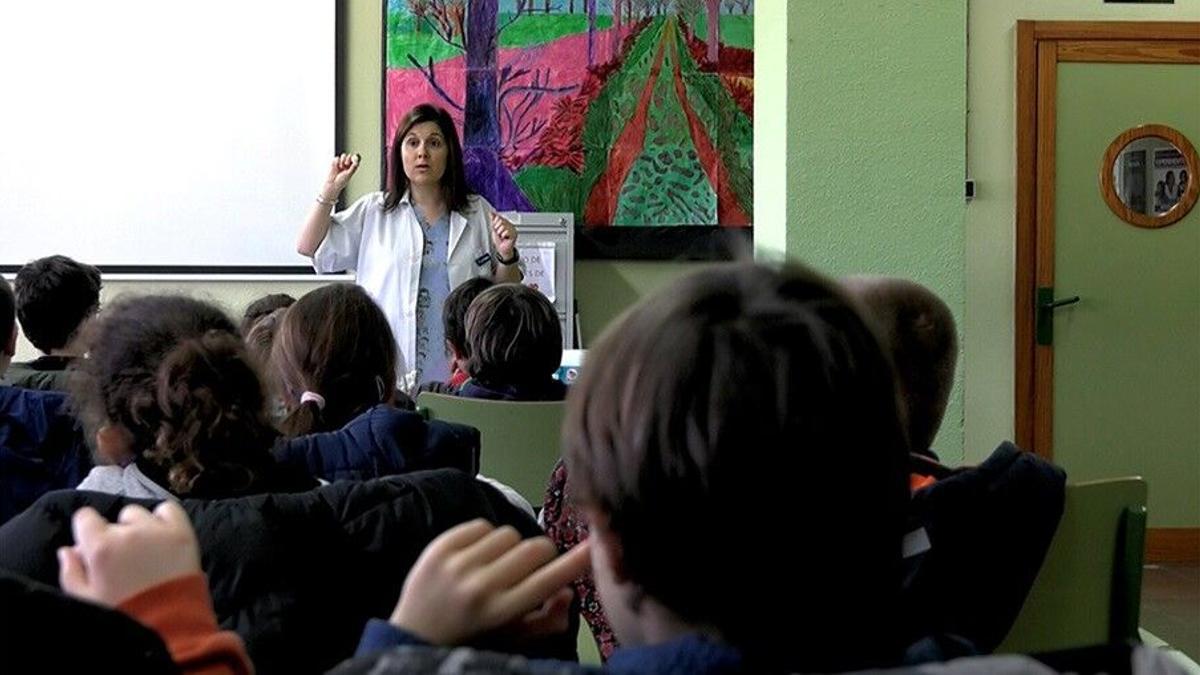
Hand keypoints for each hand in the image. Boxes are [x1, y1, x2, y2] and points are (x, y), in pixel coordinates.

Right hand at [58, 502, 201, 607]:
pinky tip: (162, 538)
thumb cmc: (124, 616)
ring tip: (144, 553)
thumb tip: (68, 550)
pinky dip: (164, 519)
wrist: (169, 627)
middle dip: (115, 536)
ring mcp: (158, 531)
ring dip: (139, 528)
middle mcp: (129, 533)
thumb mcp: (86, 601)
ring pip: (140, 515)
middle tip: (122, 561)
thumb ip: (72, 572)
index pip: (85, 517)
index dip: (87, 532)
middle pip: (115, 520)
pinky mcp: (183, 533)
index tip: (92, 547)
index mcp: (101, 547)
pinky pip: (169, 510)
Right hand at [323, 152, 360, 198]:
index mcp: (351, 168)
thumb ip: (353, 167)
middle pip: (349, 157)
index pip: (355, 160)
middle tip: (346, 164)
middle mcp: (346, 165)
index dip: (355, 158)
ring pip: (343, 156)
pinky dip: (337, 162)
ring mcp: (340, 163)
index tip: (355, 156)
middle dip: (348, 159)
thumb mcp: (349, 174)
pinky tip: (336, 167)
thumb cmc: (341, 181)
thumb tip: (357, 161)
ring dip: (343, 160)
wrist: (332, 183)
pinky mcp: (334, 163)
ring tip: (341, 166)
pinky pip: (337, 158)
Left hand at [389, 519, 590, 645]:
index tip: (593, 545)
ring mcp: (456, 565)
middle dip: (542, 555)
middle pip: (535, 549)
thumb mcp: (512, 639)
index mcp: (500, 613)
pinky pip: (481, 525)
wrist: (413, 634)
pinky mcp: (439, 547)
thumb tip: (570, 591)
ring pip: (509, 534)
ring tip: (497, 565)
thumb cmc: (471, 638)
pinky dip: (485, 537)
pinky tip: (477, 556)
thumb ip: (546, 621)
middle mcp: (479, 587)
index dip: (575, 562)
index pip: (548, 581)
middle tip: (532, 568)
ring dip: (511, 547)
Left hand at [489, 212, 517, 261]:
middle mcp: (510, 225)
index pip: (499, 217)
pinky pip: (506, 231)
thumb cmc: (499, 241)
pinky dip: (503, 235)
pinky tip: (505, 238)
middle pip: (501, 221)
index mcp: (506, 223)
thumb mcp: (494, 229)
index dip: (495, 223)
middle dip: (497, 228)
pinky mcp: (514, 234)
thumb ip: (493, 220)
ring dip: (500, 232)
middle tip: (499, 233)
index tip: (495, 229)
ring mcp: (513, 229)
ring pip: (503, 226)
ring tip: (502, 236)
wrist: (502, 249)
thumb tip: (491, 212)